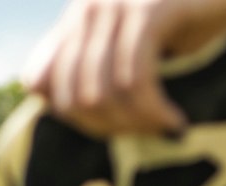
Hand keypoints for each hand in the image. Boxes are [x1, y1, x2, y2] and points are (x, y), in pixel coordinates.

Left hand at [25, 0, 225, 137]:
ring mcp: (114, 5)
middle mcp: (86, 6)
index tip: (117, 126)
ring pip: (101, 94)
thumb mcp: (127, 49)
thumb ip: (85, 68)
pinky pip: (135, 81)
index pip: (40, 83)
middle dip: (109, 128)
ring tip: (163, 126)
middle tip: (147, 132)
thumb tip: (42, 94)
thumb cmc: (185, 22)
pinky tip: (174, 121)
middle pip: (71, 96)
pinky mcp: (148, 11)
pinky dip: (153, 111)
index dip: (76, 118)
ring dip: (135, 124)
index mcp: (74, 17)